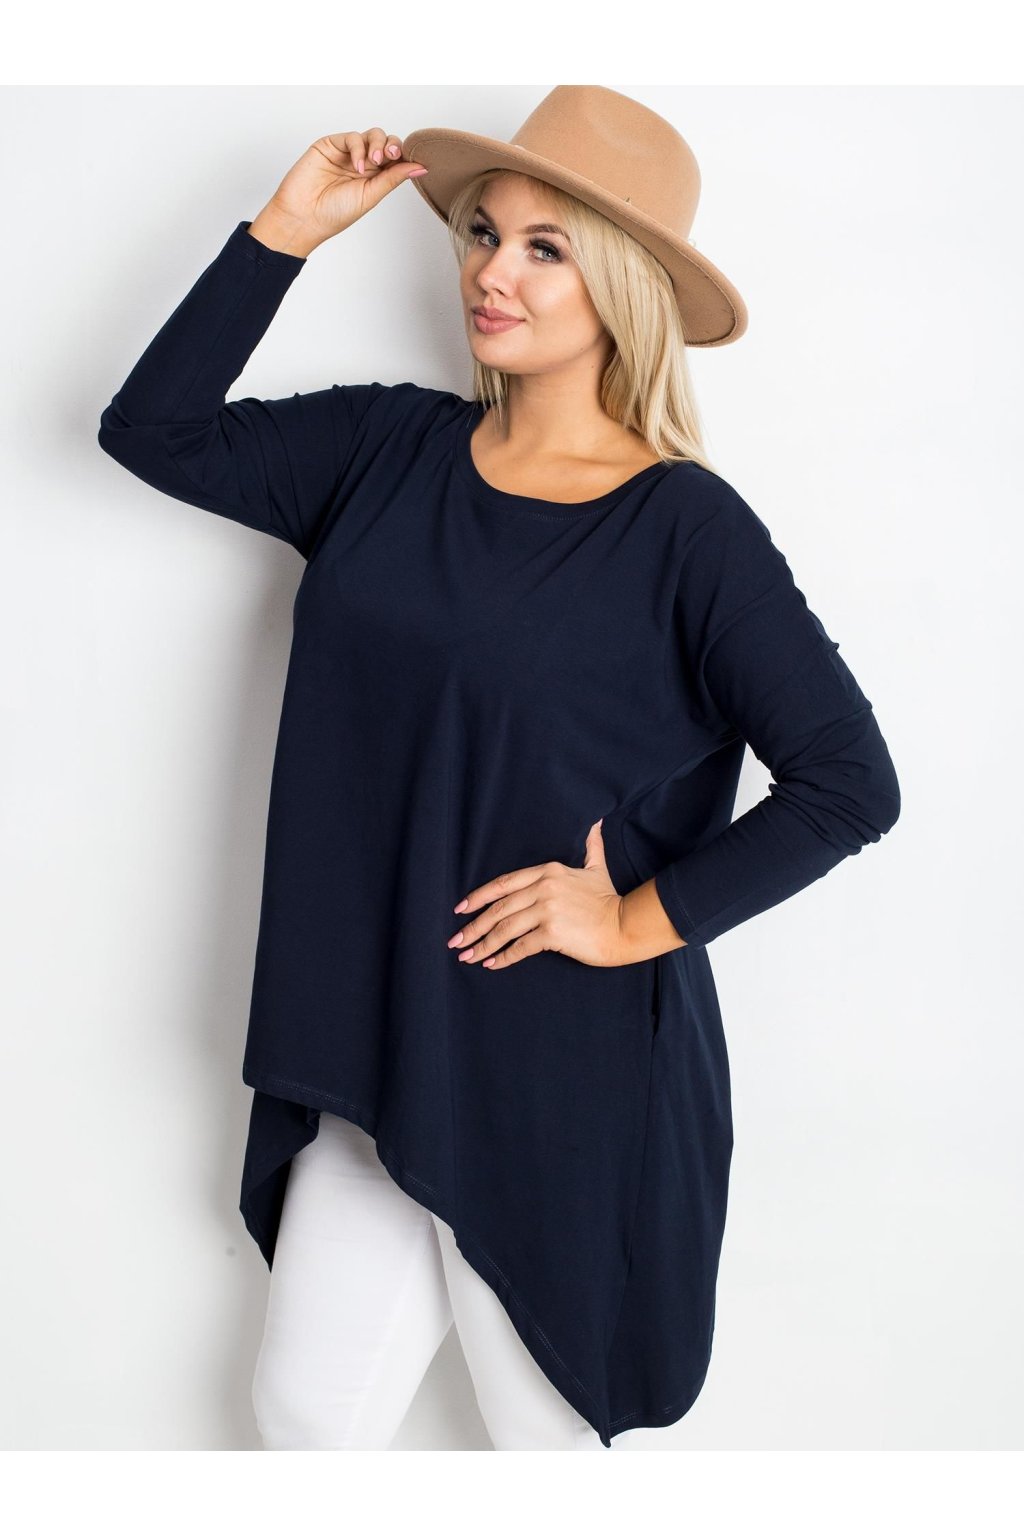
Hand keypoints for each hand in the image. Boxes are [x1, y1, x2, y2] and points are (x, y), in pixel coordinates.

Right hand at [259, 127, 427, 250]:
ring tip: (373, 163)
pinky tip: (356, 165)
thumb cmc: (334, 213)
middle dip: (392, 146)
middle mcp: (362, 163)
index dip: (405, 156)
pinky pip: (352, 137)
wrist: (303, 217)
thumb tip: (420, 168)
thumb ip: (393, 179)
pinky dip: (358, 148)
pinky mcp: (330, 145)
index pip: (395, 159)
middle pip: (386, 142)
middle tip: (392, 156)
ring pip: (371, 135)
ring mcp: (347, 153)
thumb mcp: (371, 196)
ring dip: (377, 144)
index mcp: (374, 178)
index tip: (414, 161)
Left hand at [446, 819, 628, 971]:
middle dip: (474, 926)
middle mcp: (544, 888)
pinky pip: (520, 947)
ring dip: (482, 944)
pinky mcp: (552, 934)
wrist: (625, 926)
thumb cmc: (608, 899)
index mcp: (548, 871)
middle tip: (455, 941)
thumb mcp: (597, 867)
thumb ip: (591, 846)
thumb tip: (596, 823)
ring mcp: (547, 911)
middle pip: (499, 908)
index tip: (461, 908)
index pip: (504, 883)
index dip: (479, 896)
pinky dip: (503, 957)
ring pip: (505, 928)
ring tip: (467, 955)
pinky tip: (491, 964)